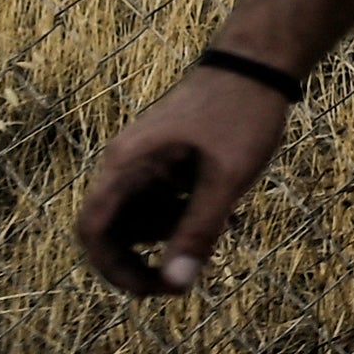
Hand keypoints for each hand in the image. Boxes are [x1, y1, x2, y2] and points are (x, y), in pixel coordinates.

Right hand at [78, 66, 294, 297]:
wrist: (260, 62)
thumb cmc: (241, 112)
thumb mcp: (226, 177)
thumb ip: (199, 229)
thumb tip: (176, 285)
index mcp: (126, 166)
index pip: (92, 231)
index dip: (114, 270)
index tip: (154, 291)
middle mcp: (126, 165)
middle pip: (114, 230)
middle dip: (146, 258)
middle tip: (186, 278)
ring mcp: (146, 163)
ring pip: (141, 220)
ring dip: (172, 235)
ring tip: (221, 225)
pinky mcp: (168, 162)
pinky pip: (162, 203)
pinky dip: (186, 216)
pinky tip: (226, 212)